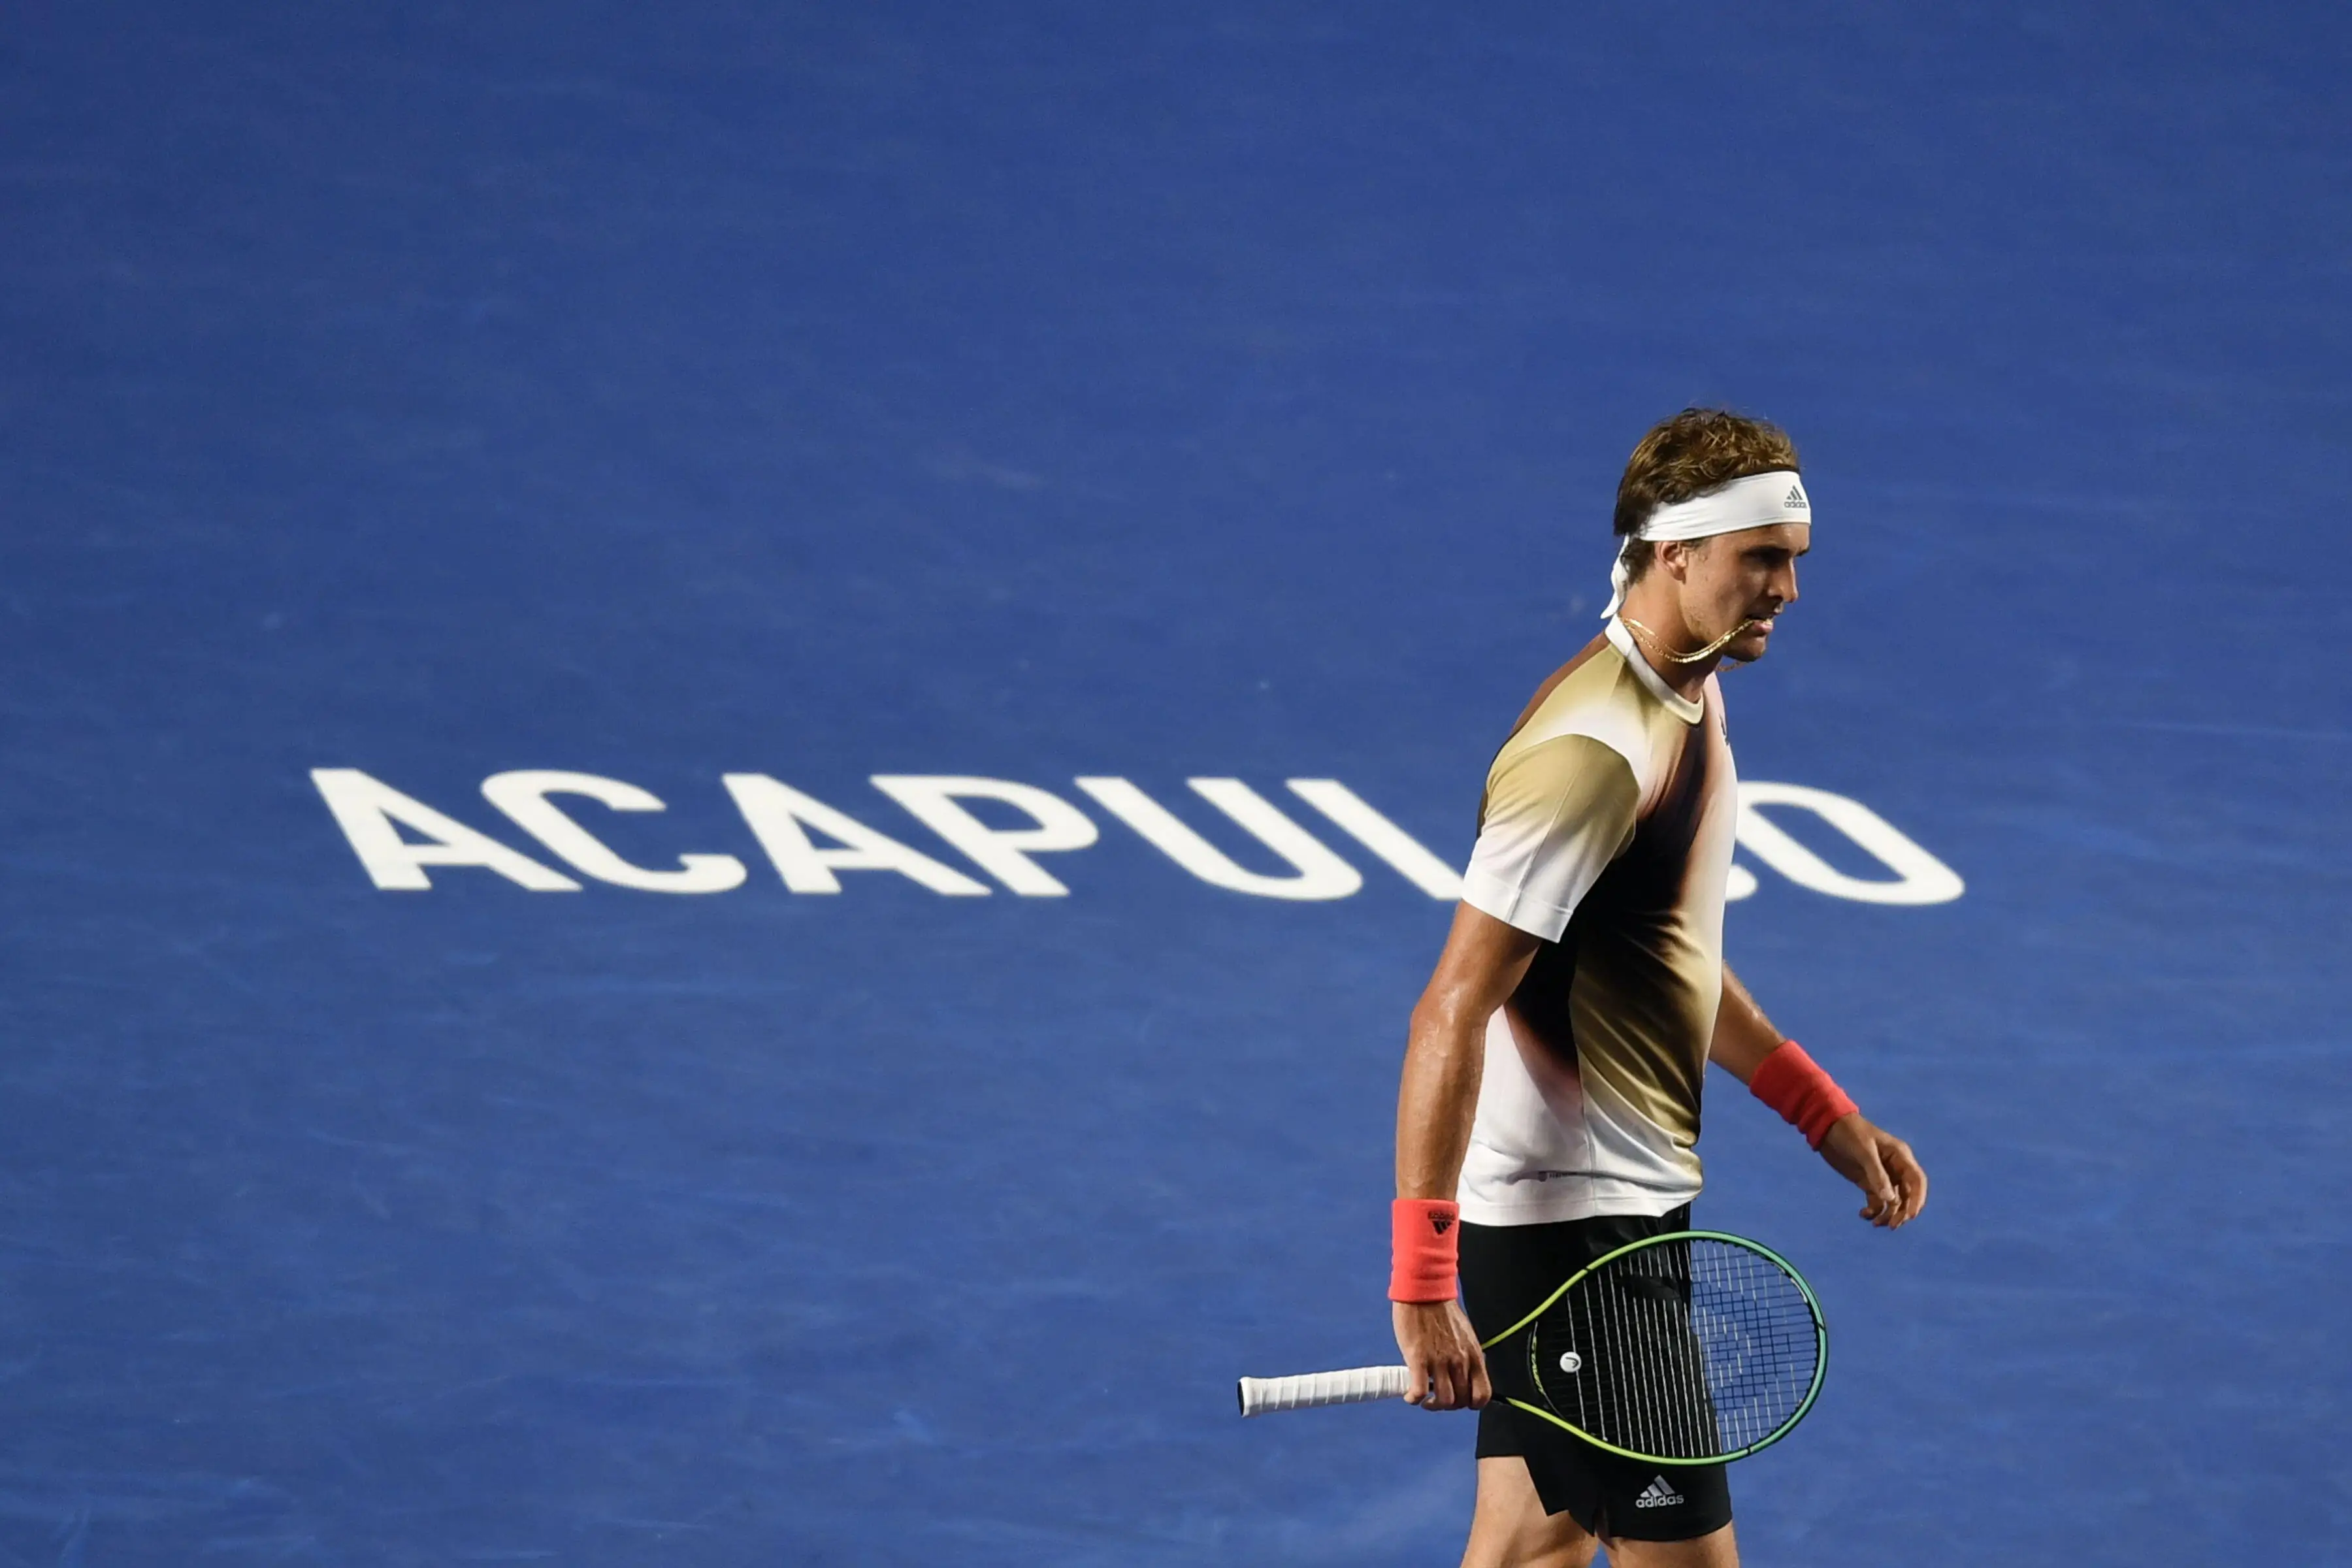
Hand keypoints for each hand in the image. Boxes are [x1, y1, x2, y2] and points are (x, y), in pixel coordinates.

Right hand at [1391, 1299, 1490, 1409]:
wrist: (1424, 1290)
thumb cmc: (1441, 1310)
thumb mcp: (1464, 1335)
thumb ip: (1465, 1356)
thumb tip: (1462, 1373)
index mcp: (1473, 1355)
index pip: (1483, 1394)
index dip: (1472, 1404)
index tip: (1460, 1401)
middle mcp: (1460, 1361)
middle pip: (1462, 1401)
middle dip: (1450, 1405)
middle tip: (1438, 1398)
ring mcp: (1439, 1361)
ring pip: (1444, 1401)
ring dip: (1432, 1405)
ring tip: (1424, 1398)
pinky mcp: (1418, 1358)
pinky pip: (1419, 1390)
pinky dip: (1413, 1398)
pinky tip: (1409, 1395)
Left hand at [1817, 1113, 1927, 1227]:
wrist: (1826, 1126)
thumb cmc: (1849, 1133)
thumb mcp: (1863, 1152)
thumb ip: (1877, 1175)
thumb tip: (1890, 1201)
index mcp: (1900, 1156)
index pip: (1916, 1181)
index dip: (1917, 1199)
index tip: (1909, 1216)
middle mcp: (1895, 1167)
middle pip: (1908, 1195)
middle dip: (1902, 1211)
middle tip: (1891, 1225)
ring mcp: (1882, 1176)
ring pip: (1893, 1201)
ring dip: (1887, 1214)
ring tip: (1875, 1223)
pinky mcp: (1868, 1182)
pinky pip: (1877, 1201)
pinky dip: (1873, 1210)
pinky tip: (1863, 1214)